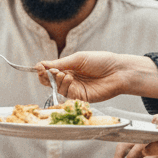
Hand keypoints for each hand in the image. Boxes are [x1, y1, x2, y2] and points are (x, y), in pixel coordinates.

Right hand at [36, 52, 157, 101]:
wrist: (118, 71)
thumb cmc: (101, 62)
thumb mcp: (77, 59)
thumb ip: (60, 63)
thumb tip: (41, 64)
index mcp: (69, 68)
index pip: (50, 71)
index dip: (43, 70)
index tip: (39, 67)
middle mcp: (70, 79)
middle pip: (51, 82)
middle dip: (46, 77)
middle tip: (46, 72)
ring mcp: (75, 89)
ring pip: (57, 89)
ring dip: (57, 81)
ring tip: (64, 74)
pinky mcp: (81, 98)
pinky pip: (67, 95)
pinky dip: (65, 86)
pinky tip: (70, 79)